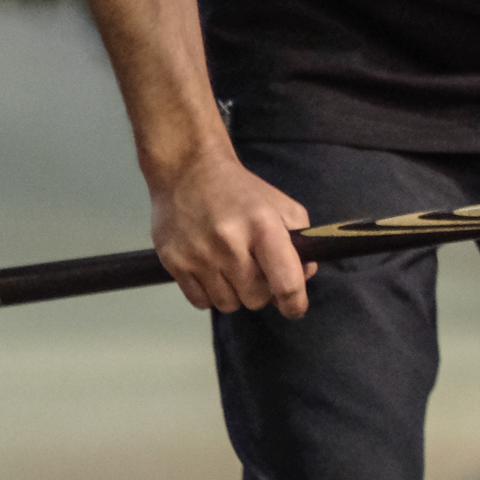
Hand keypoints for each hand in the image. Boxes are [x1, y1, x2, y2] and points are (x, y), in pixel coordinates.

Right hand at [147, 151, 317, 316]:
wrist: (188, 171)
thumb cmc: (240, 190)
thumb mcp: (281, 205)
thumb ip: (300, 240)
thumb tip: (304, 276)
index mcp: (263, 226)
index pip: (285, 282)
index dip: (295, 303)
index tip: (295, 308)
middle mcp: (231, 243)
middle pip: (256, 298)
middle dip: (261, 291)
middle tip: (256, 271)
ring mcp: (200, 255)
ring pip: (228, 304)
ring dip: (235, 294)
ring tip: (231, 268)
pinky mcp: (174, 263)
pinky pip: (201, 302)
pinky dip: (210, 294)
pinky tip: (211, 271)